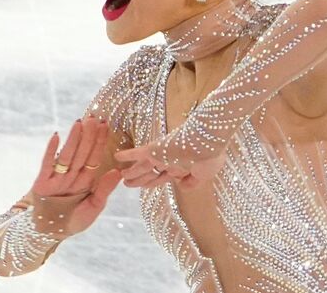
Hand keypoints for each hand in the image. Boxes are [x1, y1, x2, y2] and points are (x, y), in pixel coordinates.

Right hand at [27, 117, 121, 237]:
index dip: (99, 142)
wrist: (50, 234)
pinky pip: (47, 164)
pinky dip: (51, 151)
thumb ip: (104, 190)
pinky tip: (56, 136)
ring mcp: (57, 178)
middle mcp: (72, 176)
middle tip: (94, 118)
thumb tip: (118, 171)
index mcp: (85, 181)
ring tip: (79, 123)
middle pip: (82, 153)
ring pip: (67, 155)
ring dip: (73, 139)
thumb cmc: (73, 221)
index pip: (94, 158)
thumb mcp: (94, 207)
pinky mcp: (42, 183)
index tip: (105, 126)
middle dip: (88, 136)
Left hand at [113, 132, 228, 190]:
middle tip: (127, 183)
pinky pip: (138, 154)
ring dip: (131, 173)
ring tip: (122, 176)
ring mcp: (162, 155)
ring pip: (142, 168)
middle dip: (140, 180)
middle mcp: (170, 161)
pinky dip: (128, 154)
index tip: (146, 185)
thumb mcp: (204, 174)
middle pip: (151, 173)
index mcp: (182, 167)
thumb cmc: (210, 155)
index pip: (164, 177)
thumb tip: (182, 187)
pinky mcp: (156, 149)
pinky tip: (117, 155)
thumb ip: (192, 182)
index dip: (155, 182)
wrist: (208, 139)